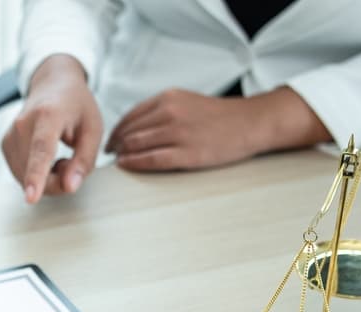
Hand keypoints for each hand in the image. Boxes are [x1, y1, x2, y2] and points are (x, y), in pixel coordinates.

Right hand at [1, 54, 102, 203]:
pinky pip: (20, 174)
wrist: (53, 84)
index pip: (41, 150)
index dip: (37, 176)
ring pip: (25, 178)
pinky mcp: (5, 145)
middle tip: (72, 164)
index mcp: (48, 115)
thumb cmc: (75, 105)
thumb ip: (84, 161)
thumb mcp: (93, 130)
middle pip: (35, 172)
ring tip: (60, 157)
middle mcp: (23, 124)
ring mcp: (10, 135)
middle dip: (56, 181)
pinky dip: (35, 174)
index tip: (31, 196)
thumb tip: (69, 187)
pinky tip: (46, 159)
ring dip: (46, 178)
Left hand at [106, 87, 330, 170]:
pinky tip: (126, 165)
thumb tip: (133, 127)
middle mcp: (170, 113)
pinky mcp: (187, 154)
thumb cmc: (218, 116)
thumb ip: (161, 110)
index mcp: (168, 98)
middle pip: (130, 131)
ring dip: (122, 154)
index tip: (110, 141)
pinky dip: (134, 163)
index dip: (116, 131)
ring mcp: (178, 133)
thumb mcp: (186, 101)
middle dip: (115, 144)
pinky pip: (152, 160)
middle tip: (109, 155)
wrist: (251, 122)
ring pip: (137, 145)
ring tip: (117, 161)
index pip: (130, 116)